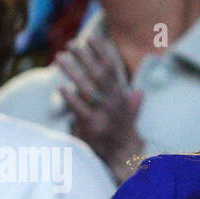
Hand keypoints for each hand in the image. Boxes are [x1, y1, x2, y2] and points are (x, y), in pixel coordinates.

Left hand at [57, 33, 143, 180]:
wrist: (124, 161)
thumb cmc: (124, 139)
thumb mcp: (131, 120)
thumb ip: (133, 105)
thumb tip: (139, 93)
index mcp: (121, 97)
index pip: (113, 69)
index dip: (102, 51)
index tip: (92, 37)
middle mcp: (114, 103)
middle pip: (99, 74)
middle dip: (85, 57)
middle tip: (71, 43)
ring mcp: (104, 114)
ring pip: (88, 88)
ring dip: (73, 72)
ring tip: (60, 58)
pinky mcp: (93, 127)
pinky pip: (80, 110)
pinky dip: (71, 98)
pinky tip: (61, 87)